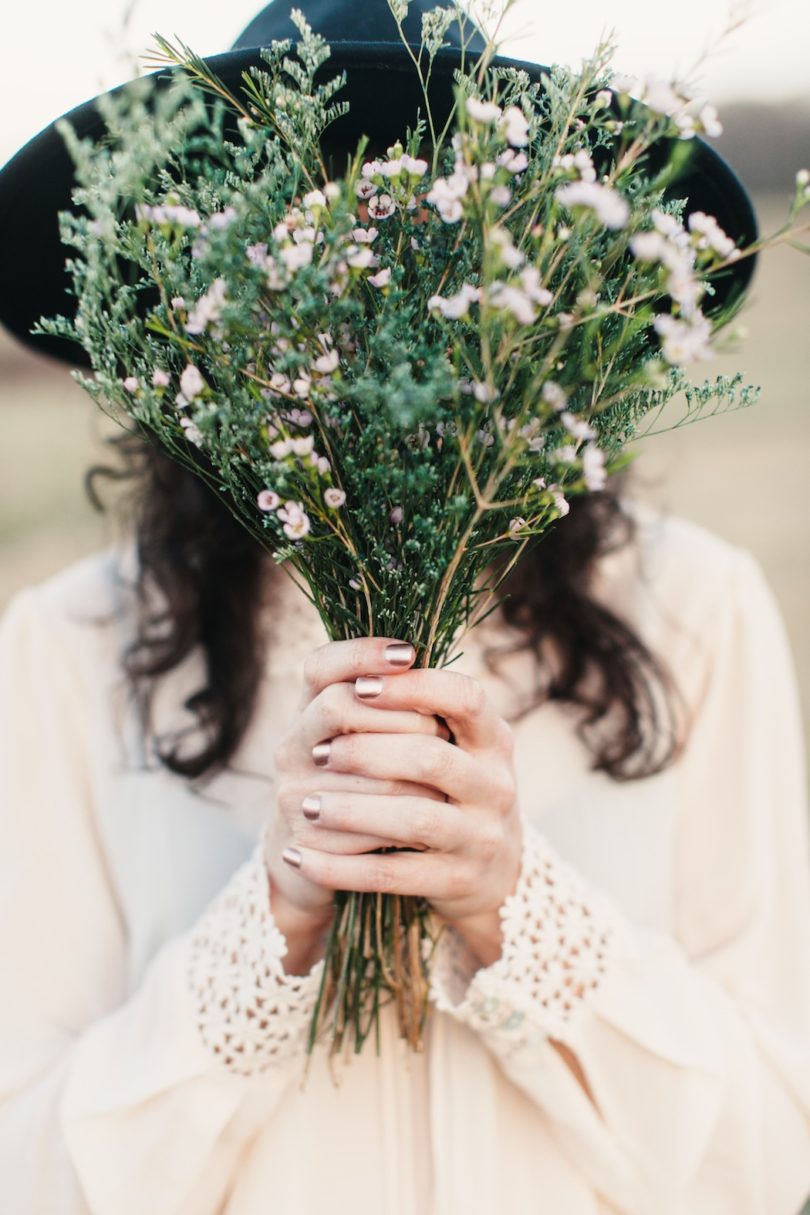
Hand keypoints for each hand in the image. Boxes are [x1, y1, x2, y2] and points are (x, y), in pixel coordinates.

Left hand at [277, 641, 523, 962]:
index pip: (465, 697)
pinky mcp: (457, 882)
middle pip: (430, 756)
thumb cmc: (452, 791)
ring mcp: (481, 837)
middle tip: (317, 753)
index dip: (413, 687)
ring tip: (307, 805)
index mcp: (494, 739)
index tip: (359, 686)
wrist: (492, 876)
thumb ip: (416, 709)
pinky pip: (392, 874)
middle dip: (365, 751)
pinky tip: (301, 857)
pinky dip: (340, 867)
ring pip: (413, 818)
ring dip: (351, 809)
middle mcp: (496, 785)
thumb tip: (353, 669)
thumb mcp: (454, 746)